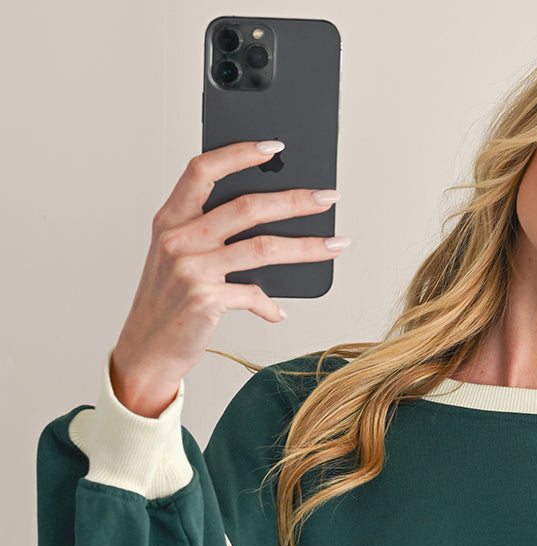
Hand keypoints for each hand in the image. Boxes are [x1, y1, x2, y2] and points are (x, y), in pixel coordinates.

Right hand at [110, 140, 350, 414]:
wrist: (145, 351)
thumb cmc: (167, 304)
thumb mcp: (177, 260)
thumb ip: (209, 236)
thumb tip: (266, 223)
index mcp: (170, 220)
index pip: (203, 170)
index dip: (239, 153)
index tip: (275, 147)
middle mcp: (179, 239)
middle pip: (247, 206)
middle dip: (295, 199)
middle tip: (327, 197)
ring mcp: (192, 270)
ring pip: (262, 247)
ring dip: (306, 246)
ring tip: (335, 244)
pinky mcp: (206, 301)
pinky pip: (253, 295)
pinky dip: (270, 305)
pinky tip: (279, 311)